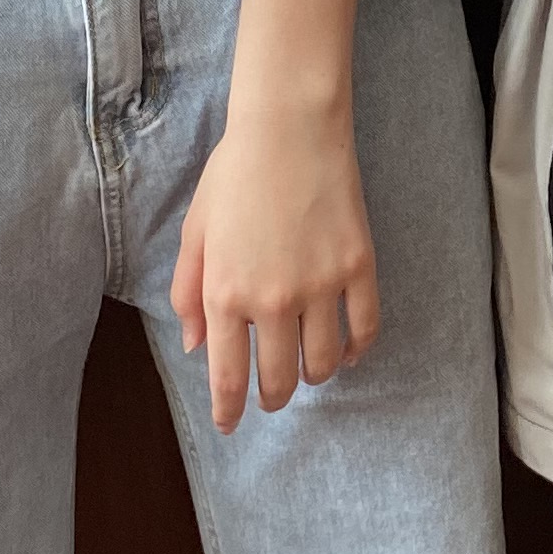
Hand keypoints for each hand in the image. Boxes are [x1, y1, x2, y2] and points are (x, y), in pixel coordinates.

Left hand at [172, 110, 380, 430]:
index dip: (229, 409)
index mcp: (226, 292)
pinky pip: (363, 327)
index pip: (228, 375)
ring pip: (323, 362)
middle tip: (272, 398)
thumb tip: (198, 346)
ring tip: (308, 371)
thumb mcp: (195, 233)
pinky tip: (345, 352)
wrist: (290, 129)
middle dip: (272, 398)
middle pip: (279, 378)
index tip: (229, 424)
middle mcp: (273, 298)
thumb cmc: (234, 175)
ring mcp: (320, 285)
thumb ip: (189, 293)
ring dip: (313, 376)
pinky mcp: (358, 267)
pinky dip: (355, 350)